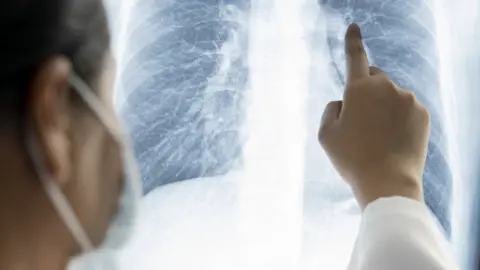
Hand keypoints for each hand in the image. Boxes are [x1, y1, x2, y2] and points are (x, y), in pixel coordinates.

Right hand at [318, 23, 429, 209]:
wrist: (388, 182)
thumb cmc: (351, 158)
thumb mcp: (326, 134)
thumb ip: (331, 109)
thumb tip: (344, 102)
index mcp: (359, 89)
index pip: (355, 57)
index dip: (353, 41)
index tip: (354, 27)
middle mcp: (386, 87)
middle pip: (374, 78)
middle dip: (366, 90)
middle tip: (359, 119)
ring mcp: (407, 100)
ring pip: (390, 96)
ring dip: (382, 107)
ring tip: (376, 137)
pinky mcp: (422, 114)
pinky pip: (405, 108)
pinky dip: (397, 118)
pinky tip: (392, 139)